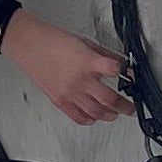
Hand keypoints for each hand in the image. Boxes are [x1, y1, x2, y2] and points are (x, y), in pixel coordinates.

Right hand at [0, 6, 127, 127]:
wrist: (30, 45)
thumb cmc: (53, 41)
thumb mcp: (85, 43)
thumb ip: (105, 56)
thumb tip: (121, 65)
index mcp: (87, 61)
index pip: (115, 70)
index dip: (126, 74)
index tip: (131, 78)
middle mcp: (80, 79)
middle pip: (109, 99)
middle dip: (125, 106)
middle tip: (130, 107)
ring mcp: (70, 93)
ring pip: (96, 112)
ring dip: (110, 115)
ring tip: (116, 114)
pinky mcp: (60, 101)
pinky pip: (79, 117)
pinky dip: (90, 120)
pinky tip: (95, 117)